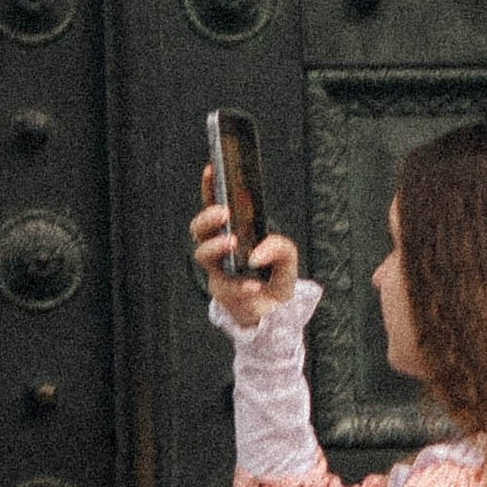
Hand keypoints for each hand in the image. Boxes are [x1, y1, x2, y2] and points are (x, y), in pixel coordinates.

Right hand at [192, 168, 300, 329]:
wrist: (276, 316)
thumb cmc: (274, 281)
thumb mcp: (287, 259)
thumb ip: (280, 247)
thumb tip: (257, 253)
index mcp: (232, 235)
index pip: (215, 207)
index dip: (210, 188)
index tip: (212, 169)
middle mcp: (219, 253)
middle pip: (198, 230)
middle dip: (207, 218)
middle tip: (224, 213)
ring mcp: (218, 273)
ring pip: (202, 256)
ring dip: (216, 246)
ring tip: (232, 242)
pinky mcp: (225, 296)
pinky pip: (227, 288)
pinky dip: (241, 286)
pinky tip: (253, 285)